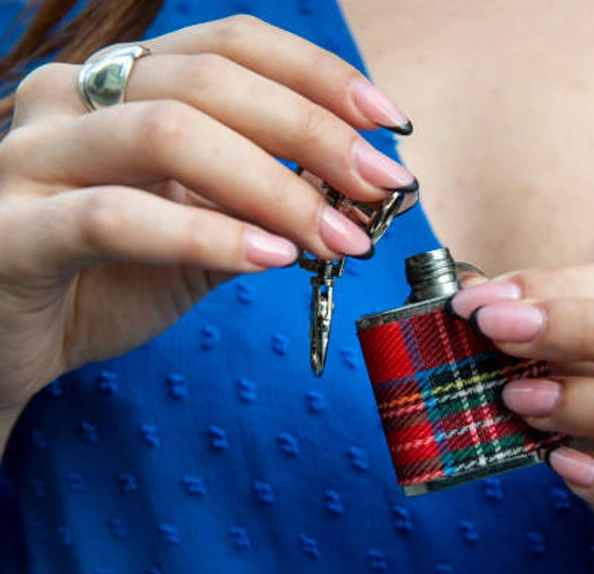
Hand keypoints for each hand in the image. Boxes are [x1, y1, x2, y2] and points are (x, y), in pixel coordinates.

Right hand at [0, 15, 415, 409]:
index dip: (320, 76)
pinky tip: (270, 258)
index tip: (390, 124)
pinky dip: (207, 234)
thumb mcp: (201, 230)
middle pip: (212, 82)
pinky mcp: (10, 229)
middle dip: (314, 133)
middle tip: (382, 184)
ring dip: (275, 187)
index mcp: (122, 83)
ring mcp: (32, 156)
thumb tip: (353, 190)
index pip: (233, 45)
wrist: (15, 343)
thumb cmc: (110, 278)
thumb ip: (259, 201)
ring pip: (169, 134)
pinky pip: (117, 216)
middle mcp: (71, 97)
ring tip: (339, 236)